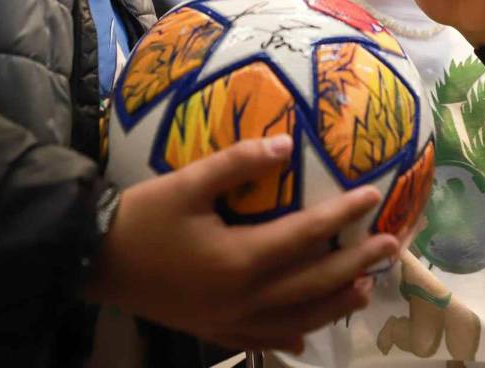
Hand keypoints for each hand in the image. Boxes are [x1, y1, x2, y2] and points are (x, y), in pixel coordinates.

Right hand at [82, 135, 398, 352]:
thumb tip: (285, 145)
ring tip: (364, 287)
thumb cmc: (141, 218)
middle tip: (391, 246)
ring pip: (296, 319)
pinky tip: (303, 337)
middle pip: (314, 284)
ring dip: (334, 303)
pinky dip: (289, 336)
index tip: (372, 198)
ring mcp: (228, 321)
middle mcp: (243, 298)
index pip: (306, 236)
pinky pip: (260, 339)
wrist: (94, 260)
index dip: (342, 216)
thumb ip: (238, 163)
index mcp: (240, 259)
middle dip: (356, 264)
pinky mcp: (211, 331)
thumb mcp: (187, 183)